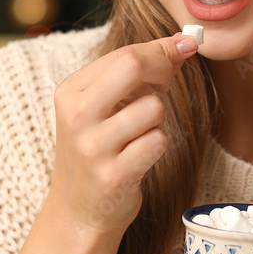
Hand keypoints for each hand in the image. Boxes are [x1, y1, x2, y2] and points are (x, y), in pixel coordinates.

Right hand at [47, 32, 197, 237]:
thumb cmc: (99, 149)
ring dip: (157, 119)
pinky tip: (138, 156)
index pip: (123, 54)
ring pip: (153, 107)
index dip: (161, 50)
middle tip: (166, 82)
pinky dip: (156, 145)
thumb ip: (137, 73)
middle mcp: (77, 116)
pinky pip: (157, 141)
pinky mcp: (114, 175)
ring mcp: (93, 147)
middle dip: (163, 67)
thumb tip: (182, 43)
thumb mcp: (104, 106)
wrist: (79, 211)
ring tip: (138, 134)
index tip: (182, 49)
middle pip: (133, 66)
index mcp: (70, 92)